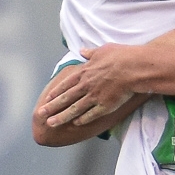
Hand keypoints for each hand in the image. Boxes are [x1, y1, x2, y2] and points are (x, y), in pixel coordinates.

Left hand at [37, 44, 154, 129]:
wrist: (133, 67)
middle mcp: (86, 85)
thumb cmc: (120, 56)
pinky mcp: (105, 106)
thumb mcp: (102, 50)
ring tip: (51, 123)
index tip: (47, 98)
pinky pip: (91, 115)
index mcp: (84, 72)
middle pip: (66, 98)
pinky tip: (76, 124)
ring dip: (62, 117)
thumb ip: (90, 53)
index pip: (66, 84)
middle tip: (41, 114)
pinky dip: (83, 119)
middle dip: (52, 107)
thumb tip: (83, 51)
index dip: (56, 92)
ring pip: (74, 109)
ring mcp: (94, 97)